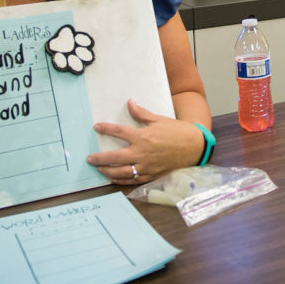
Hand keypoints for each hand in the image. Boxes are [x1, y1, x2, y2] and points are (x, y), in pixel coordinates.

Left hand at [87, 99, 205, 184]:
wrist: (194, 146)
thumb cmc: (177, 132)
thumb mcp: (159, 119)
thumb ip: (141, 114)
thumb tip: (129, 103)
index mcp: (143, 137)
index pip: (119, 132)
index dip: (106, 129)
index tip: (97, 127)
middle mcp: (142, 153)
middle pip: (114, 158)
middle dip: (99, 159)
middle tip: (89, 159)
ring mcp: (146, 166)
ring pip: (121, 172)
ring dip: (107, 171)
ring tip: (99, 169)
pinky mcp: (151, 175)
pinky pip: (132, 180)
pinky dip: (121, 180)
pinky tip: (114, 178)